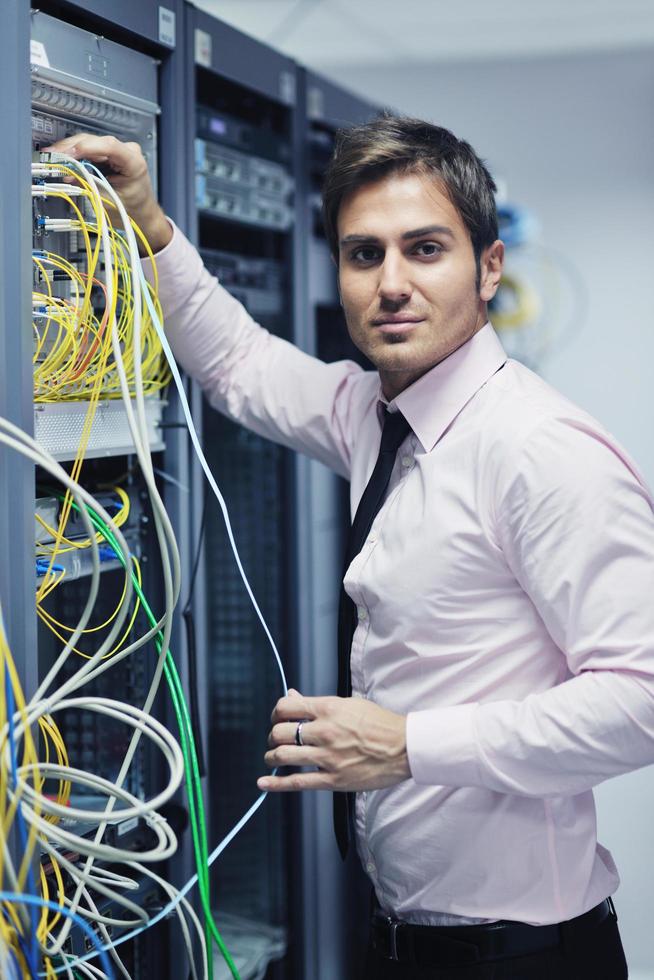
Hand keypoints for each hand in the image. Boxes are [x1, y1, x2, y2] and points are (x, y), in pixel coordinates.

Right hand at [42, 133, 171, 253]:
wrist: (141, 213)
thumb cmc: (131, 209)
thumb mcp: (109, 200)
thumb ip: (89, 184)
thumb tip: (68, 174)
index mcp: (134, 162)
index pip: (109, 146)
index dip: (86, 147)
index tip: (68, 153)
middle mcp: (128, 151)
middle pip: (95, 142)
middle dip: (71, 148)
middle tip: (51, 156)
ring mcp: (118, 150)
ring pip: (89, 143)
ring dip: (69, 150)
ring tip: (52, 157)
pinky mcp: (109, 154)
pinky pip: (89, 150)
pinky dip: (74, 155)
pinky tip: (62, 159)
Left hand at [258, 688, 410, 792]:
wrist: (404, 747)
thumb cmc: (379, 723)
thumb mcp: (348, 704)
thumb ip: (317, 703)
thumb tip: (292, 696)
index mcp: (328, 709)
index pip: (285, 707)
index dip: (275, 713)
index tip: (277, 718)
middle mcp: (324, 732)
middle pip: (279, 733)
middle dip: (272, 736)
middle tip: (276, 740)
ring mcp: (327, 757)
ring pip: (283, 756)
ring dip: (272, 757)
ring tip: (273, 757)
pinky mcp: (333, 780)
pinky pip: (297, 782)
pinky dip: (275, 784)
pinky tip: (263, 783)